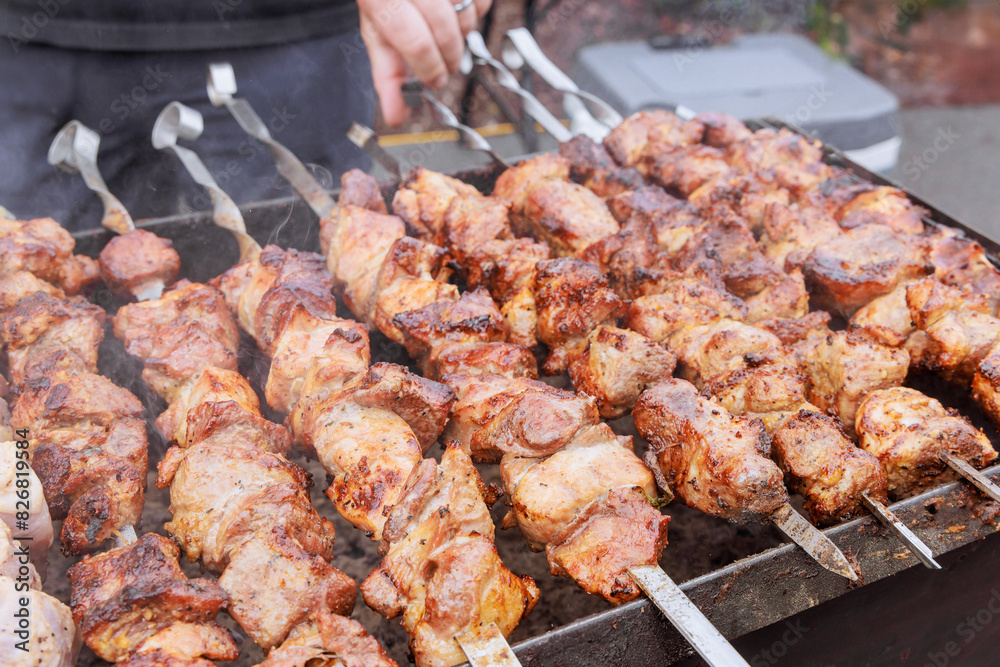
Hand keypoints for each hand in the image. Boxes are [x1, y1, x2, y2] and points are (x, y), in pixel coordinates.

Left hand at [358, 0, 491, 125]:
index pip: (415, 42)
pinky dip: (475, 12)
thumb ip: (388, 73)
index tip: (434, 80)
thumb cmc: (387, 2)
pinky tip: (458, 12)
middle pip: (443, 29)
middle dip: (448, 56)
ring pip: (466, 13)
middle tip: (444, 64)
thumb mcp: (378, 34)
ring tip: (448, 34)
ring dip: (462, 33)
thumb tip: (396, 116)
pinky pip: (483, 1)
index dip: (430, 68)